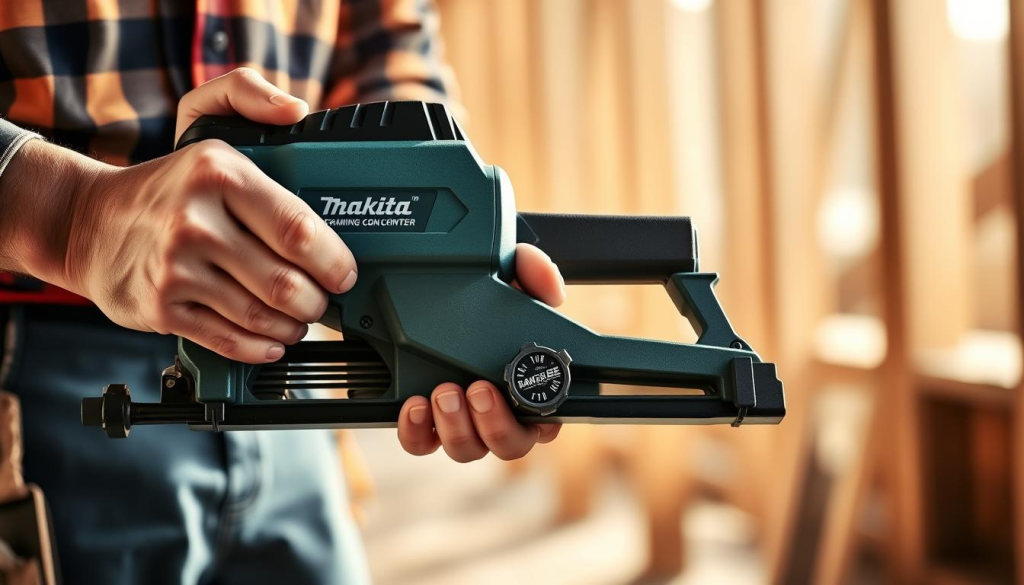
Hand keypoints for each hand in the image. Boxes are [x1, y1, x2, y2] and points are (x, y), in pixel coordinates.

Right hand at [60, 68, 357, 362]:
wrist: (86, 222)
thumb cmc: (166, 180)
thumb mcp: (202, 118)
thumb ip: (249, 95)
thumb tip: (296, 109)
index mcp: (217, 173)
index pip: (298, 228)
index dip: (334, 260)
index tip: (344, 271)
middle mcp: (194, 222)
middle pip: (285, 282)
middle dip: (318, 300)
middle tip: (323, 298)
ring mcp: (175, 269)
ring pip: (261, 315)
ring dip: (294, 325)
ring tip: (301, 317)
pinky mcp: (161, 308)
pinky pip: (228, 340)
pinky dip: (261, 347)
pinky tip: (273, 340)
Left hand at [397, 244, 564, 461]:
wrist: (424, 294)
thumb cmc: (478, 293)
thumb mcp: (508, 270)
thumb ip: (534, 271)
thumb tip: (553, 291)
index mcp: (526, 387)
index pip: (546, 421)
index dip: (542, 422)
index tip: (524, 396)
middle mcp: (496, 411)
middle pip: (508, 445)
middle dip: (494, 423)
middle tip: (478, 389)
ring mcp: (459, 419)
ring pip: (466, 449)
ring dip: (457, 426)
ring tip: (443, 392)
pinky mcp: (422, 421)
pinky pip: (421, 442)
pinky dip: (417, 431)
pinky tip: (414, 405)